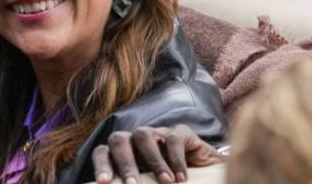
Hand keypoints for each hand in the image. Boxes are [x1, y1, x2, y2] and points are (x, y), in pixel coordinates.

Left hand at [92, 125, 224, 183]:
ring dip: (153, 160)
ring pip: (143, 135)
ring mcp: (157, 134)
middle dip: (125, 163)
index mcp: (124, 154)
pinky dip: (176, 159)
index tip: (104, 182)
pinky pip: (173, 139)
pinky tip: (182, 178)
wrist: (209, 175)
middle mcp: (136, 141)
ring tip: (165, 183)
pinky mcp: (180, 132)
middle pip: (118, 140)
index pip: (103, 152)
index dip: (101, 165)